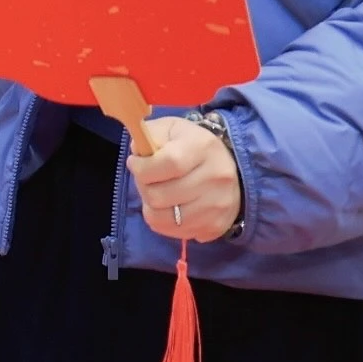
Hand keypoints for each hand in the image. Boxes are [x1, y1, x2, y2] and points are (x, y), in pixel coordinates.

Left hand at [127, 115, 240, 241]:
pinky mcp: (217, 225)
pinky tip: (169, 208)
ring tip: (157, 194)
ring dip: (152, 207)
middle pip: (161, 196)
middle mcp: (216, 177)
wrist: (227, 165)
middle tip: (147, 180)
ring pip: (165, 218)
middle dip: (144, 188)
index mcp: (203, 147)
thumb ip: (148, 135)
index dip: (143, 168)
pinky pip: (176, 233)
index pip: (168, 164)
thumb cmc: (189, 144)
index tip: (135, 163)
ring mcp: (219, 204)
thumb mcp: (168, 128)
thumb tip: (137, 155)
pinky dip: (165, 223)